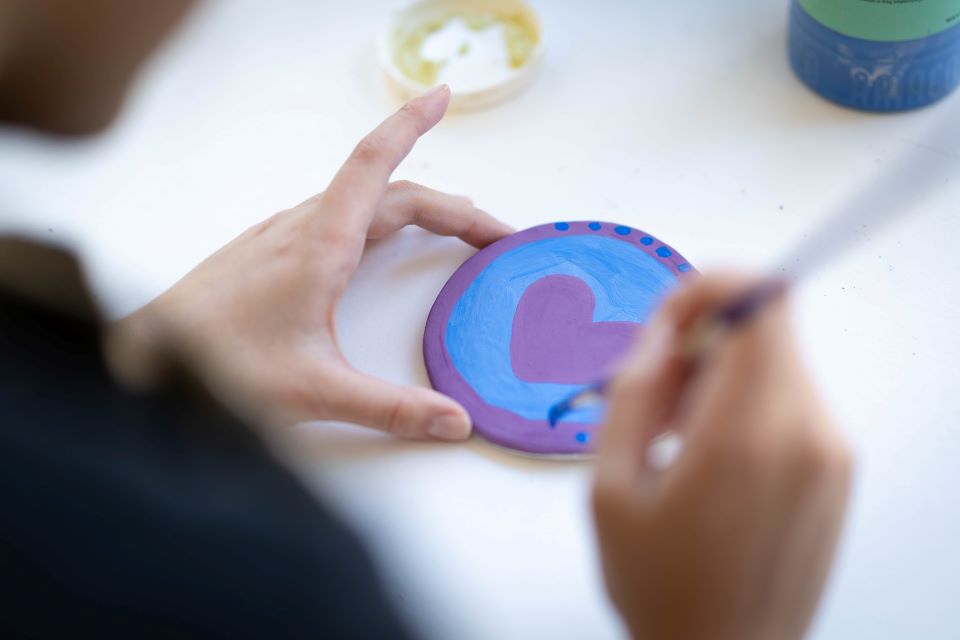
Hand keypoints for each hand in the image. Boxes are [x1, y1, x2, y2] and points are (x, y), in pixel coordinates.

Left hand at [107, 86, 512, 440]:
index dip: (412, 126)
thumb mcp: (315, 392)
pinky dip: (377, 218)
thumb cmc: (219, 368)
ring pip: (361, 204)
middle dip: (449, 205)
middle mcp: (302, 229)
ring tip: (451, 229)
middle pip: (389, 193)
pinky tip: (376, 244)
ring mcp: (282, 237)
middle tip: (493, 234)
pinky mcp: (268, 253)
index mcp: (320, 245)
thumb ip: (391, 409)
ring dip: (413, 207)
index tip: (441, 96)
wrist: (145, 362)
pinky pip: (336, 217)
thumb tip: (455, 422)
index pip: (376, 167)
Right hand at [592, 275, 851, 639]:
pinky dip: (748, 405)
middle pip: (765, 330)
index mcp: (746, 436)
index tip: (669, 322)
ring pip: (776, 364)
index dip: (707, 289)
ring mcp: (832, 455)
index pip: (757, 303)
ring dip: (722, 378)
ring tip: (676, 441)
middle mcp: (807, 435)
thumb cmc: (663, 589)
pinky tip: (709, 460)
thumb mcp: (609, 489)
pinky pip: (792, 400)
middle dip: (702, 343)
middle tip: (655, 398)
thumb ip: (631, 394)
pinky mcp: (839, 471)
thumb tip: (660, 335)